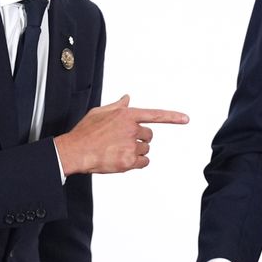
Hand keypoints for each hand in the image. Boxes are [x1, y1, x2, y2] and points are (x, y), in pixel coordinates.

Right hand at [54, 95, 187, 175]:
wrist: (75, 151)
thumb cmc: (85, 132)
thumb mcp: (100, 112)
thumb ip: (117, 106)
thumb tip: (127, 98)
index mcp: (126, 115)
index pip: (155, 115)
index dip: (172, 117)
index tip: (186, 119)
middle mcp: (131, 128)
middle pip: (149, 135)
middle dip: (140, 138)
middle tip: (123, 142)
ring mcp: (130, 145)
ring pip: (146, 149)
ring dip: (136, 151)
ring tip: (118, 151)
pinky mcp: (129, 161)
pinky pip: (143, 162)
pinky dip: (137, 162)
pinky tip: (122, 159)